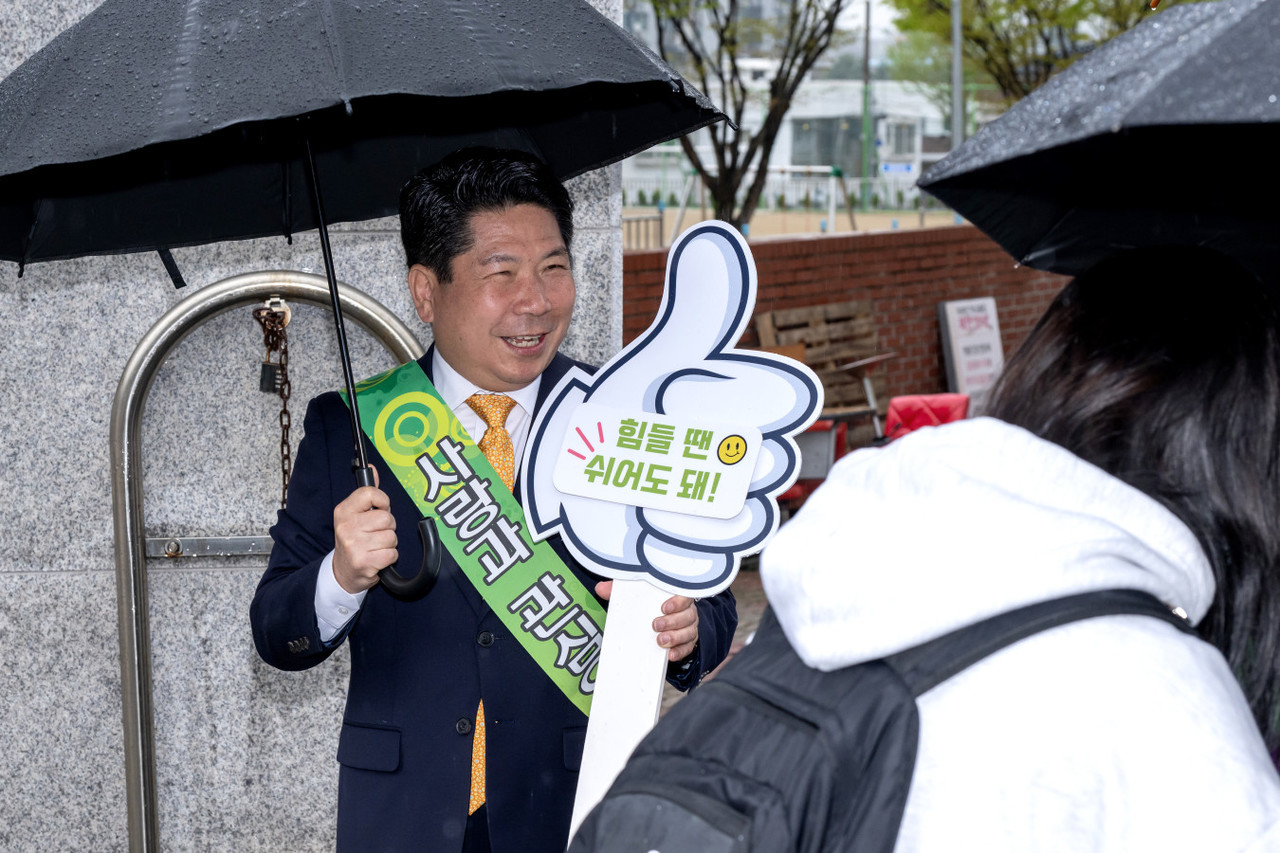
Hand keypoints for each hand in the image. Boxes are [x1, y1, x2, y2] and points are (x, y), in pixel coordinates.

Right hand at [332, 466, 397, 593]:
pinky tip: (378, 558)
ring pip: (392, 536)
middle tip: (376, 533)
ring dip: (389, 543)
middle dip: (388, 527)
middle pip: (386, 518)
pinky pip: (392, 553)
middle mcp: (346, 527)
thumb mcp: (354, 515)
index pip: (370, 493)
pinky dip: (390, 557)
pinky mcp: (364, 562)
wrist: (343, 572)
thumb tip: (372, 468)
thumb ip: (367, 493)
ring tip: (376, 547)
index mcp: (343, 511)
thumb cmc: (354, 540)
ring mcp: (354, 545)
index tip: (380, 509)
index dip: (383, 501)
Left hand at [525, 222, 820, 593]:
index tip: (671, 389)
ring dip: (691, 506)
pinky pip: (703, 567)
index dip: (731, 393)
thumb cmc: (631, 402)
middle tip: (656, 438)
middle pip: (772, 468)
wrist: (579, 458)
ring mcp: (723, 514)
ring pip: (743, 522)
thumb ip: (700, 306)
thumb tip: (718, 238)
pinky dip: (669, 551)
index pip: (784, 400)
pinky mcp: (689, 556)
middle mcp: (749, 464)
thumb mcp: (663, 354)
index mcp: (753, 411)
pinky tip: (636, 524)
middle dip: (715, 454)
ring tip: (642, 486)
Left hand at [596, 580, 698, 661]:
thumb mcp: (638, 594)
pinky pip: (688, 647)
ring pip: (689, 632)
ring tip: (661, 641)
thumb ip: (622, 589)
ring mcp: (689, 627)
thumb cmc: (652, 604)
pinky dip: (680, 651)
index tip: (663, 607)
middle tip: (655, 625)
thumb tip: (601, 588)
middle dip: (672, 621)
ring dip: (675, 637)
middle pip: (687, 615)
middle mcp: (687, 611)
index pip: (684, 595)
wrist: (664, 618)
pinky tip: (670, 654)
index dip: (677, 601)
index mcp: (677, 596)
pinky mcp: (688, 642)